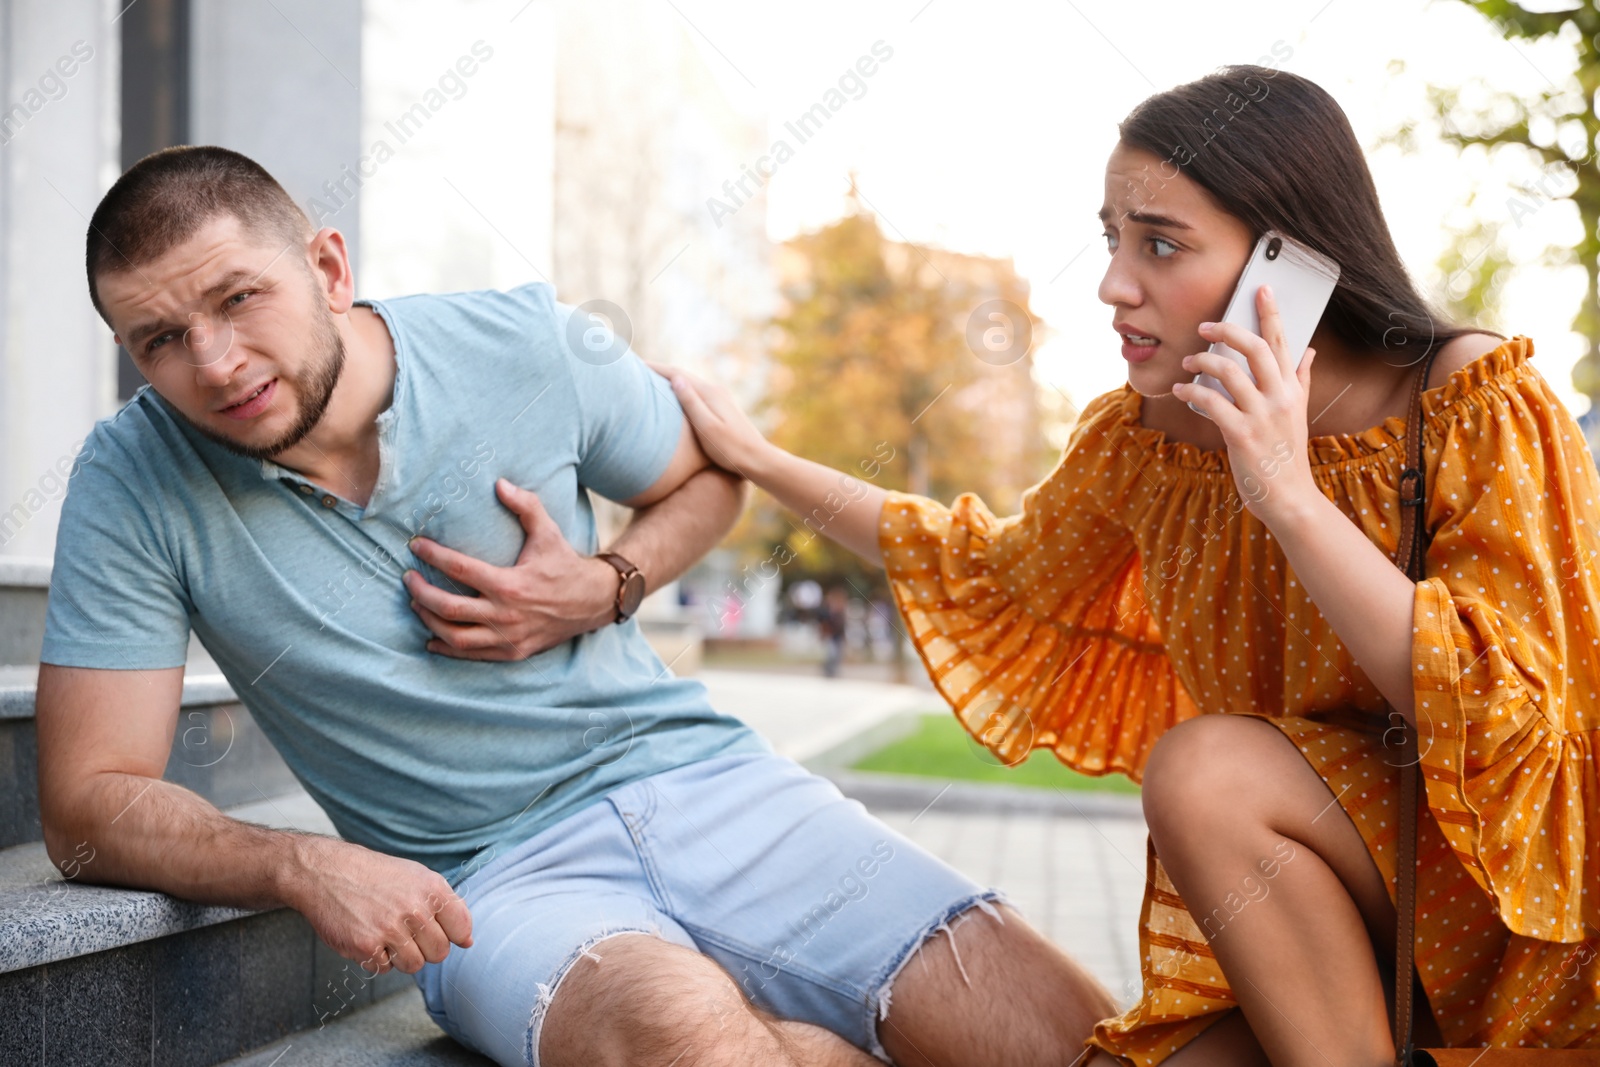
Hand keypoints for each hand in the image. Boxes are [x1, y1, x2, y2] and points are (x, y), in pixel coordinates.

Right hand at [289, 837, 473, 975]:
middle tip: (405, 931)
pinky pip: (385, 969)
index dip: (452, 934)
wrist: (327, 871)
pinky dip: (378, 959)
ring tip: (386, 933)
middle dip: (425, 947)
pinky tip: (367, 936)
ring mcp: (390, 929)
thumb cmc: (376, 876)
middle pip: (439, 953)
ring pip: (415, 965)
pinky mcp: (366, 946)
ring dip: (402, 956)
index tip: (436, 928)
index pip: (462, 928)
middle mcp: (414, 909)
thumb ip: (446, 906)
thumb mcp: (417, 876)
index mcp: (432, 888)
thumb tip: (468, 941)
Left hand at [404, 478, 615, 658]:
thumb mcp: (548, 532)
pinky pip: (471, 655)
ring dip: (429, 620)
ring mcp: (508, 637)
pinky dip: (447, 648)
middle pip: (448, 608)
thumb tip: (499, 483)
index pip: (459, 569)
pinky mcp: (512, 652)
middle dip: (420, 592)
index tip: (415, 545)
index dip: (432, 555)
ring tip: (416, 604)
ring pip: (455, 636)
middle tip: (408, 578)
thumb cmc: (565, 564)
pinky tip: (431, 637)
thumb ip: (525, 506)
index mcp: (510, 584)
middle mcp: (506, 615)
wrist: (592, 602)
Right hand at [645, 361, 773, 477]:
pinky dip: (680, 391)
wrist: (758, 460)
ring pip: (689, 384)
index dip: (655, 369)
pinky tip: (674, 398)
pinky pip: (695, 394)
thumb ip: (691, 402)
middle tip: (637, 369)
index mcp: (709, 394)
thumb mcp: (707, 427)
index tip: (636, 364)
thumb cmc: (731, 449)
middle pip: (682, 376)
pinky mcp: (721, 409)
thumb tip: (676, 378)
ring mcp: (720, 399)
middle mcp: (715, 392)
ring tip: (650, 381)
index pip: (677, 375)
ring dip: (669, 381)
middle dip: (660, 372)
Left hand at [1172, 284, 1320, 526]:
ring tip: (1187, 361)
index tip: (1261, 289)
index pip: (1281, 342)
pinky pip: (1212, 402)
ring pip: (1228, 372)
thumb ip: (1301, 380)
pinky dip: (1191, 391)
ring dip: (1202, 361)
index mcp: (1293, 389)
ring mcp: (1262, 416)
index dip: (1271, 313)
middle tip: (1204, 325)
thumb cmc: (1287, 455)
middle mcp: (1280, 397)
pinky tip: (1180, 389)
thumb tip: (1308, 351)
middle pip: (1254, 348)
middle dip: (1227, 330)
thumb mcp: (1299, 413)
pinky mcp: (1242, 435)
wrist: (1290, 497)